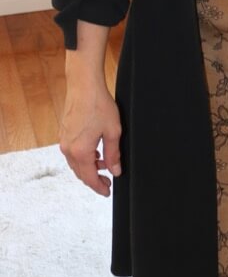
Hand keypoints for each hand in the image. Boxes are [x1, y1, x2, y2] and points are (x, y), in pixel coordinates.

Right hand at [60, 82, 121, 197]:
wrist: (84, 85)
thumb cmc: (99, 105)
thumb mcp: (113, 131)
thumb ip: (113, 154)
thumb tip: (115, 170)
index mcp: (80, 151)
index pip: (89, 178)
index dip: (99, 187)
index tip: (107, 191)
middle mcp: (68, 149)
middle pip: (81, 172)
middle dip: (94, 179)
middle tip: (108, 182)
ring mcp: (64, 140)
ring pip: (76, 163)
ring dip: (89, 167)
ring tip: (104, 164)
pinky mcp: (64, 133)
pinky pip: (73, 152)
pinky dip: (83, 157)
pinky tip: (95, 151)